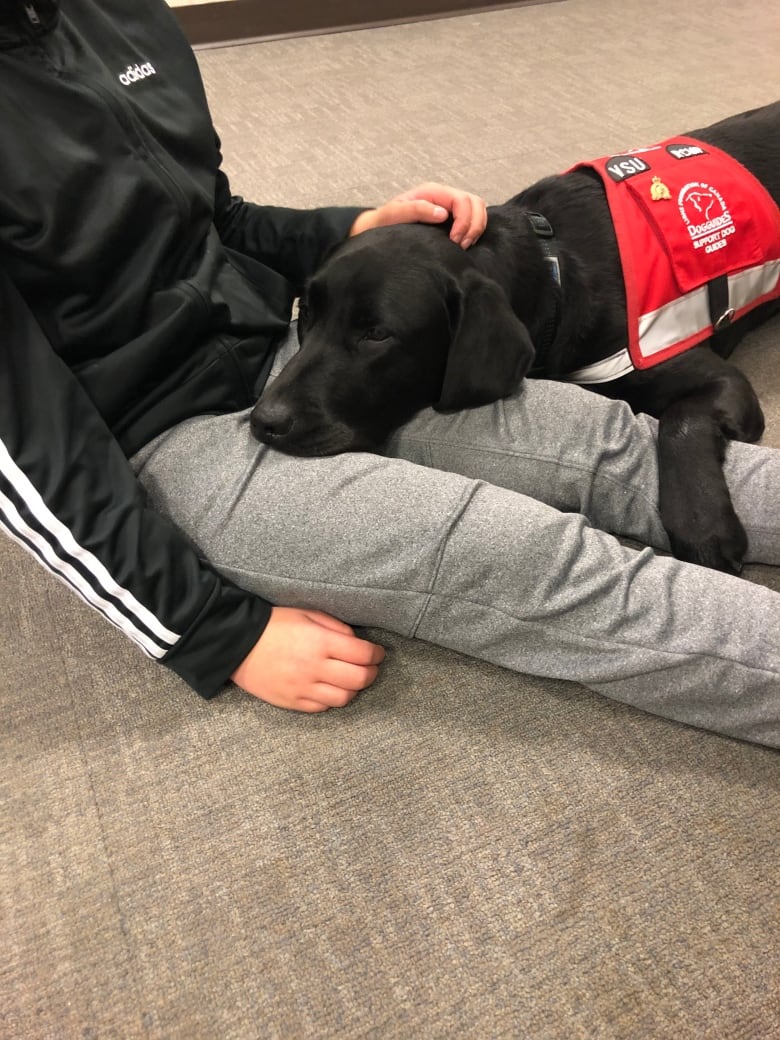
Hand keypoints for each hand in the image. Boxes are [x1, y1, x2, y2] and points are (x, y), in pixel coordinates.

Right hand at [230, 607, 385, 711]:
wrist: (237, 644)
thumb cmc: (274, 625)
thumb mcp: (306, 613)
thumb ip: (335, 626)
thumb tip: (356, 642)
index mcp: (320, 641)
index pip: (363, 654)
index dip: (376, 654)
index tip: (377, 653)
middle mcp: (314, 667)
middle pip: (359, 679)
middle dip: (371, 673)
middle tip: (370, 667)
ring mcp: (303, 688)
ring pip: (344, 698)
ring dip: (353, 689)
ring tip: (350, 680)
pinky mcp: (292, 702)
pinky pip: (322, 708)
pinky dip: (331, 699)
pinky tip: (329, 688)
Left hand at [349, 181, 487, 248]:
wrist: (378, 229)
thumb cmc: (384, 222)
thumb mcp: (393, 213)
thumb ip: (415, 209)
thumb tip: (442, 214)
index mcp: (433, 192)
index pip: (462, 200)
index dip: (464, 221)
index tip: (454, 241)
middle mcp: (444, 197)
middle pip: (475, 203)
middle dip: (473, 225)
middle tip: (461, 246)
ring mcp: (450, 207)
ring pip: (478, 210)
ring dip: (476, 228)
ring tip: (463, 246)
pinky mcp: (452, 219)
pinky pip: (473, 220)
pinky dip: (474, 231)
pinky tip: (463, 244)